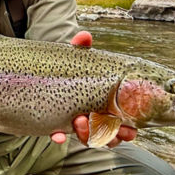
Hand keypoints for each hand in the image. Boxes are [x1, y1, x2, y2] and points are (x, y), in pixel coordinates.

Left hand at [49, 30, 136, 146]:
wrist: (47, 74)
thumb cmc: (72, 68)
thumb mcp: (78, 60)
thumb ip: (81, 50)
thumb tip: (84, 36)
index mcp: (110, 105)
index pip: (124, 123)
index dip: (128, 131)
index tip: (127, 129)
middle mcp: (97, 117)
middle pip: (110, 135)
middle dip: (109, 134)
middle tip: (106, 124)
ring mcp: (79, 123)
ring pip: (89, 138)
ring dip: (86, 134)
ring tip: (80, 121)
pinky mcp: (60, 125)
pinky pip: (61, 136)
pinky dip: (59, 137)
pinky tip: (56, 136)